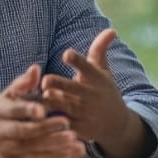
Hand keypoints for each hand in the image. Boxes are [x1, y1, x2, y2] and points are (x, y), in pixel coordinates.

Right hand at [0, 65, 84, 157]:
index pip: (14, 111)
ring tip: (76, 140)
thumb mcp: (7, 96)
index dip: (28, 110)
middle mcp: (2, 134)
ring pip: (34, 151)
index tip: (43, 109)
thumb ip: (23, 83)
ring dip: (57, 147)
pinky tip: (74, 152)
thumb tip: (35, 69)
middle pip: (25, 133)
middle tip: (66, 123)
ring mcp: (9, 152)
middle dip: (46, 129)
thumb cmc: (0, 114)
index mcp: (0, 113)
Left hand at [40, 28, 149, 157]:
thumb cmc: (104, 91)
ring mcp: (86, 112)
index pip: (86, 67)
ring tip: (41, 97)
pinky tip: (40, 119)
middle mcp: (90, 95)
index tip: (67, 53)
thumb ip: (100, 49)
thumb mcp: (103, 71)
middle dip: (60, 84)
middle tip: (45, 80)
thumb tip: (111, 29)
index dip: (77, 60)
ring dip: (54, 103)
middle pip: (72, 88)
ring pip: (67, 107)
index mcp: (95, 78)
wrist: (117, 124)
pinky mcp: (81, 128)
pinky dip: (55, 123)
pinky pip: (66, 125)